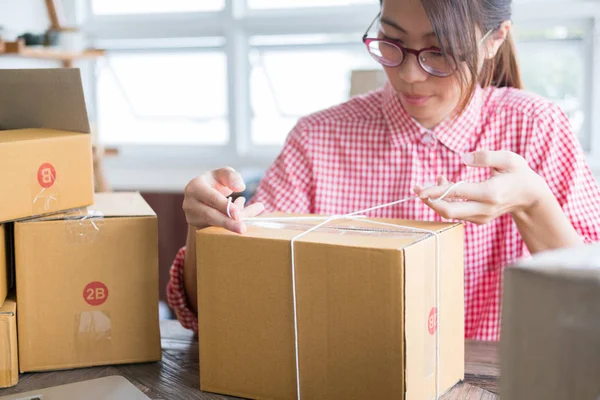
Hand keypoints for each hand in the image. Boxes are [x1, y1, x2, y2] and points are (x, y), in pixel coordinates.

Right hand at [183, 167, 264, 232]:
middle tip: (242, 228)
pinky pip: (214, 230)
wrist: (204, 194)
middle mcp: (190, 203)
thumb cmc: (216, 182)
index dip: (225, 206)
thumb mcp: (224, 174)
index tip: (237, 214)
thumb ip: (232, 177)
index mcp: (195, 187)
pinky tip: (240, 224)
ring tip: (247, 225)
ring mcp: (191, 217)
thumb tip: (240, 187)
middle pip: (210, 215)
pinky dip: (228, 228)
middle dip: (227, 223)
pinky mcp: (196, 227)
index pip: (211, 198)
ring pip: (213, 224)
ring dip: (231, 225)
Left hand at [413, 151, 550, 224]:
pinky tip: (446, 185)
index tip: (419, 189)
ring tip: (437, 178)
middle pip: (448, 211)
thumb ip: (486, 157)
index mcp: (490, 193)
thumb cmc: (519, 174)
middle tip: (416, 189)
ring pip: (450, 213)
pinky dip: (446, 201)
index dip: (435, 191)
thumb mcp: (509, 159)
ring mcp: (481, 217)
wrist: (531, 197)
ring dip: (437, 198)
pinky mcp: (478, 220)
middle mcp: (484, 208)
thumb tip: (462, 158)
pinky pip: (456, 213)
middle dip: (429, 201)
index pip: (456, 193)